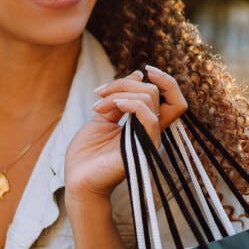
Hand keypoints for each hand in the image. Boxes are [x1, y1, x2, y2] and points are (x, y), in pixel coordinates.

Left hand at [64, 65, 187, 199]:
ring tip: (98, 106)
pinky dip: (131, 104)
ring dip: (119, 94)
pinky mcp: (143, 149)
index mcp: (144, 124)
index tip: (144, 70)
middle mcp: (151, 131)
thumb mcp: (102, 117)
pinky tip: (114, 106)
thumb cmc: (87, 153)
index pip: (172, 98)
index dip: (165, 81)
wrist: (77, 179)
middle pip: (155, 92)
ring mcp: (149, 140)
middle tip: (99, 93)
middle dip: (123, 84)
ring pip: (150, 99)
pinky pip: (149, 118)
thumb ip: (119, 98)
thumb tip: (138, 76)